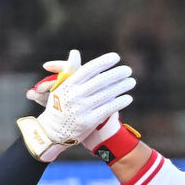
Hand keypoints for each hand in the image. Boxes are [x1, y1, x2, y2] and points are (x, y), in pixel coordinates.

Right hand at [17, 51, 134, 161]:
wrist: (52, 131)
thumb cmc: (59, 105)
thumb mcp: (60, 87)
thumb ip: (70, 70)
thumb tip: (75, 52)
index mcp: (68, 84)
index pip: (88, 69)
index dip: (103, 62)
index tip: (116, 57)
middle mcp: (74, 96)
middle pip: (100, 81)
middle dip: (116, 74)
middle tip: (128, 70)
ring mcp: (81, 109)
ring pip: (106, 95)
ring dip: (121, 87)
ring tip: (131, 81)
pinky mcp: (88, 122)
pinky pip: (107, 110)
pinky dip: (119, 103)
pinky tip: (128, 98)